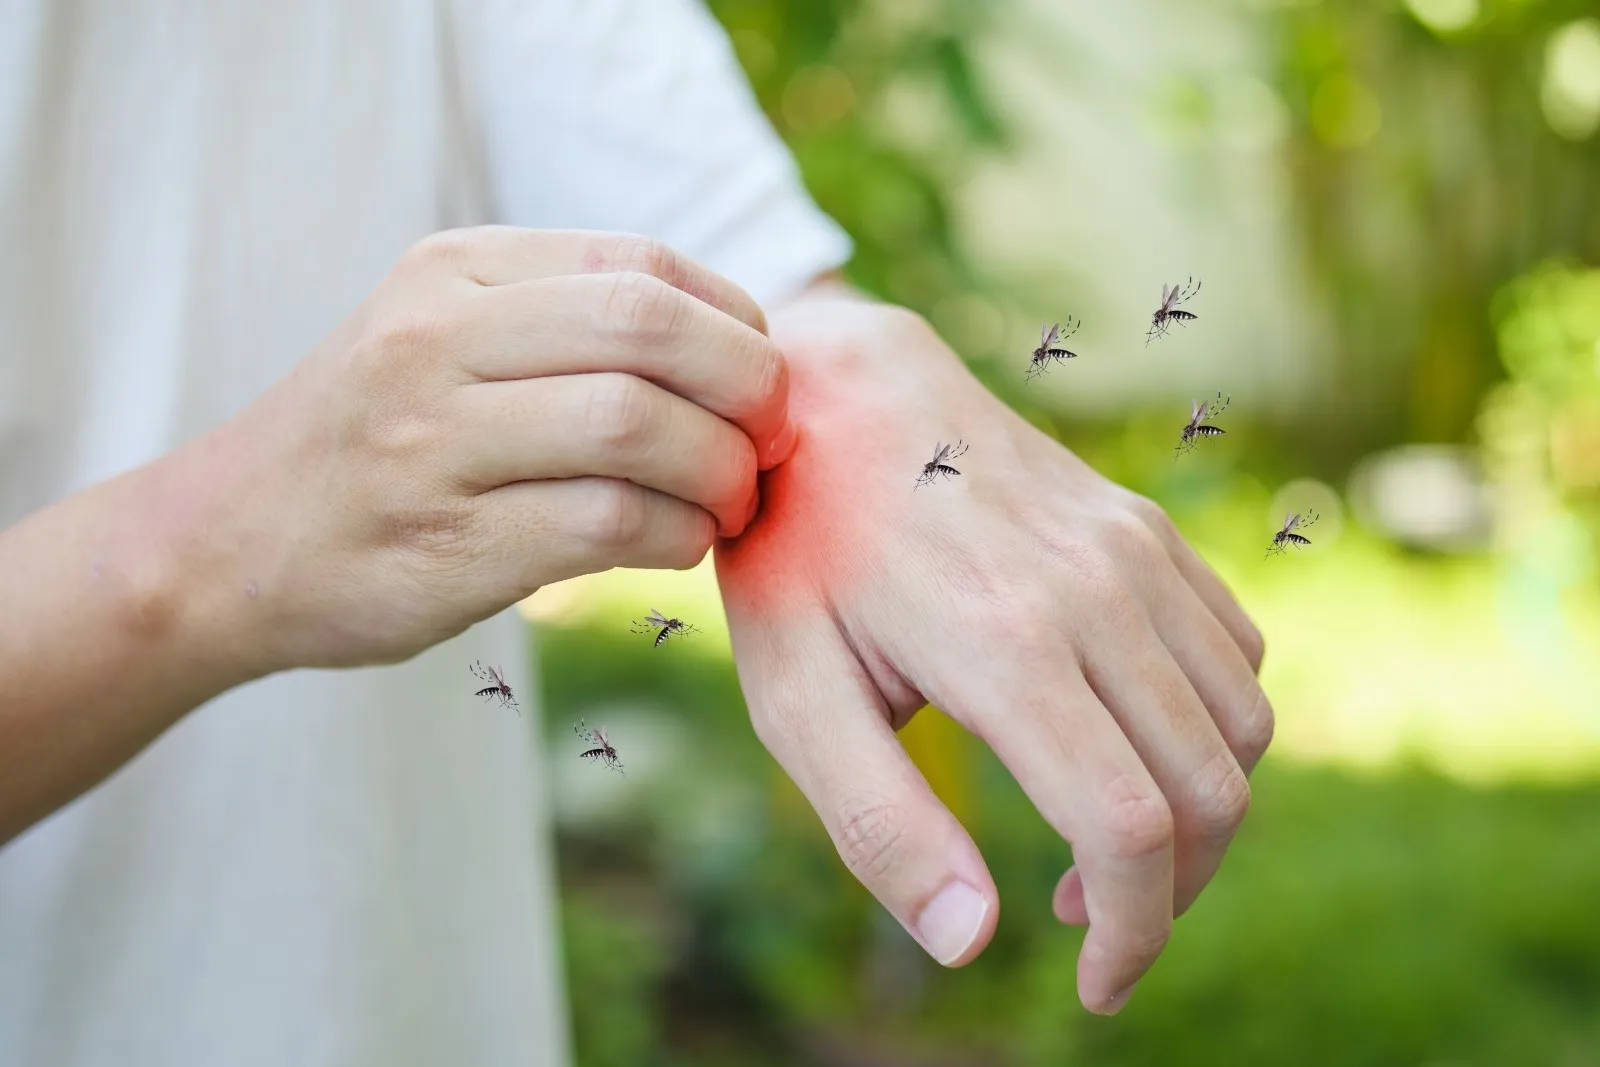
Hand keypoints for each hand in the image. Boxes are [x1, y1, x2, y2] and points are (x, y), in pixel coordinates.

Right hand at [192, 227, 791, 673]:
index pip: (643, 265)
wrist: (229, 544)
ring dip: (721, 472)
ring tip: (730, 502)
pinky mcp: (447, 545)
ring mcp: (433, 443)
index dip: (737, 323)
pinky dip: (676, 535)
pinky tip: (678, 543)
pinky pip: (608, 524)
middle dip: (750, 387)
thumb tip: (744, 350)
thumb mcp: (447, 335)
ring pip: (636, 426)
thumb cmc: (378, 441)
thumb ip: (570, 322)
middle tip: (771, 440)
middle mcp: (437, 339)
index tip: (757, 381)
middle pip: (651, 329)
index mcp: (456, 271)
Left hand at [716, 294, 1269, 1014]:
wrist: (837, 394)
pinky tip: (1127, 744)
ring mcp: (1135, 549)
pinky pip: (1236, 652)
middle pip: (1208, 790)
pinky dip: (1213, 728)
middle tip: (1092, 930)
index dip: (1132, 933)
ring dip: (1199, 815)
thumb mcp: (794, 693)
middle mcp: (1096, 590)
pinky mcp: (1148, 528)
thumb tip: (970, 942)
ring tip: (1100, 846)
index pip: (1129, 828)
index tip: (1095, 984)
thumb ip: (880, 824)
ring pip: (1241, 726)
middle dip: (1170, 894)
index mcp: (1003, 644)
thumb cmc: (800, 552)